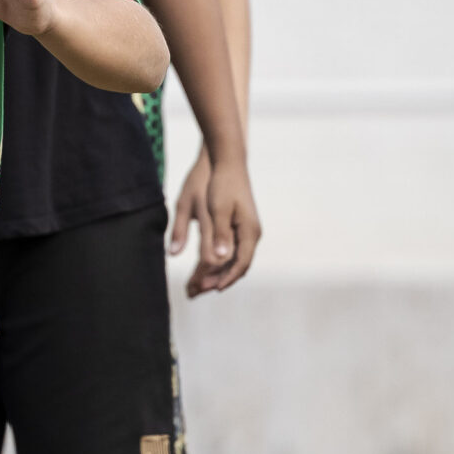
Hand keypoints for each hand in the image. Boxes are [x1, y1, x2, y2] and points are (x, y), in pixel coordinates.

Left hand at [180, 149, 259, 296]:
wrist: (228, 162)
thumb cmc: (221, 184)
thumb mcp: (217, 209)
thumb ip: (218, 234)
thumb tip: (220, 258)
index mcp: (249, 231)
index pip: (242, 263)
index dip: (227, 278)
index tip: (212, 289)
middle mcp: (253, 233)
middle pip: (240, 265)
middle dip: (221, 279)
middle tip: (200, 290)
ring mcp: (248, 230)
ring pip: (236, 259)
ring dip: (220, 271)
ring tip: (200, 282)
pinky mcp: (241, 226)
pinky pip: (234, 250)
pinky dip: (221, 260)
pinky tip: (207, 266)